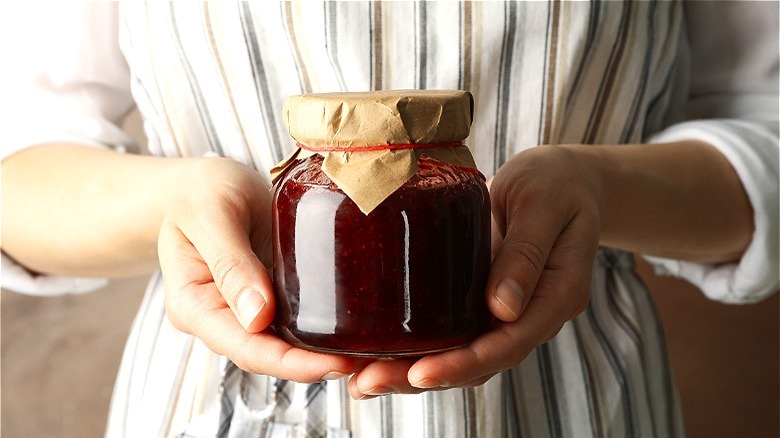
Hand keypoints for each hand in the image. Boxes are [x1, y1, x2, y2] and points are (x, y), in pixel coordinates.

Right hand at [158, 157, 355, 381]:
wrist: (199, 181)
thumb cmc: (198, 191)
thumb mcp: (211, 215)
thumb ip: (230, 263)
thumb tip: (257, 317)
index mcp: (194, 306)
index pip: (245, 349)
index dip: (291, 364)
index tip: (334, 364)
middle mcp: (218, 317)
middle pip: (268, 354)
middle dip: (314, 364)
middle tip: (364, 361)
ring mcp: (242, 309)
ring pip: (283, 342)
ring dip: (320, 350)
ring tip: (365, 351)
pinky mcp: (266, 294)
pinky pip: (293, 318)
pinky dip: (319, 324)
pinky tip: (350, 325)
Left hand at [347, 145, 599, 397]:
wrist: (560, 179)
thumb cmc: (555, 183)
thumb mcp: (543, 206)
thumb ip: (526, 253)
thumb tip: (502, 307)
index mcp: (556, 296)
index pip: (509, 344)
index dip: (464, 364)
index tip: (422, 373)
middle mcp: (531, 314)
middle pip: (480, 362)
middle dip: (425, 376)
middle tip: (370, 382)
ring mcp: (506, 311)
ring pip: (462, 355)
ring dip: (413, 371)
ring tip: (363, 379)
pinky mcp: (482, 300)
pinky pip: (452, 332)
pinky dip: (418, 347)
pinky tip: (378, 353)